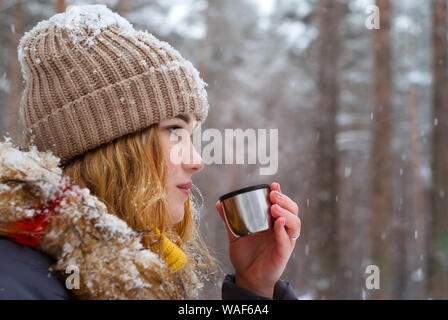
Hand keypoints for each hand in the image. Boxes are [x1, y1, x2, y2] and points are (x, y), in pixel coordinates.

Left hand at [216, 182, 300, 297]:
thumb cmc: (245, 254)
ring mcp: (284, 240)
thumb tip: (219, 203)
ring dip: (286, 212)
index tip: (273, 185)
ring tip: (275, 208)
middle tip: (273, 194)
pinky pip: (286, 239)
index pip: (282, 204)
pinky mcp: (283, 252)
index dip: (281, 193)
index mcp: (273, 222)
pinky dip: (282, 230)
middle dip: (284, 200)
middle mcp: (282, 229)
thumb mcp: (235, 234)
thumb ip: (229, 220)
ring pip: (294, 223)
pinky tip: (277, 222)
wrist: (247, 276)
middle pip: (292, 210)